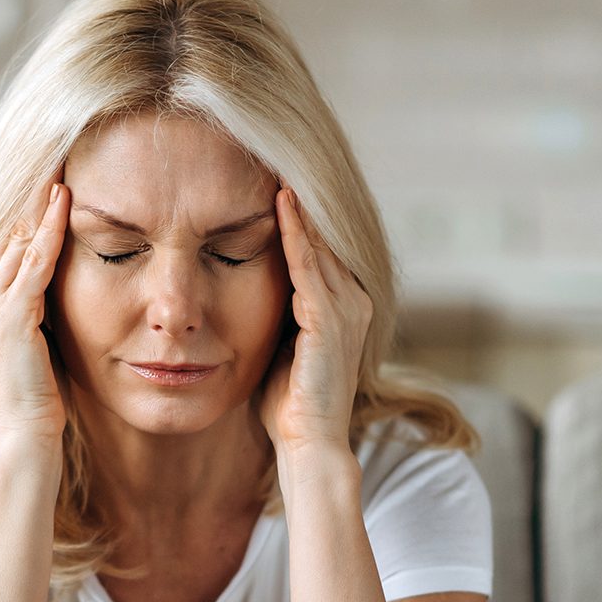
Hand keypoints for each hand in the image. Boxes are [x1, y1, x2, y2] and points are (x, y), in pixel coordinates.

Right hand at [0, 173, 71, 454]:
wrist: (23, 438)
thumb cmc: (34, 396)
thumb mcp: (29, 340)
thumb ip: (30, 306)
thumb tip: (50, 276)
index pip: (1, 245)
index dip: (25, 212)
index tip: (49, 177)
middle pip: (6, 235)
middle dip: (32, 198)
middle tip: (58, 156)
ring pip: (18, 240)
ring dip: (42, 202)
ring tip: (63, 165)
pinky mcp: (9, 316)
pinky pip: (33, 260)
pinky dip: (50, 227)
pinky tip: (65, 200)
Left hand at [257, 188, 372, 460]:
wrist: (309, 446)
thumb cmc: (288, 406)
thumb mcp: (283, 347)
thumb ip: (278, 316)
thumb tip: (248, 289)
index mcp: (344, 309)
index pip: (320, 250)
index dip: (298, 217)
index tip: (272, 180)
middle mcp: (354, 302)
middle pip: (324, 238)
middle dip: (301, 201)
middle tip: (275, 156)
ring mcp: (347, 310)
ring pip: (319, 244)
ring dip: (298, 206)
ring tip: (276, 165)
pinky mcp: (330, 320)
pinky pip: (310, 266)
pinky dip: (295, 233)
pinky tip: (280, 203)